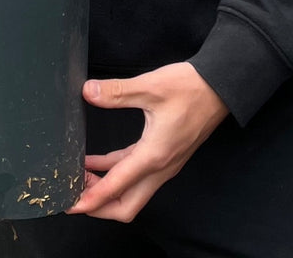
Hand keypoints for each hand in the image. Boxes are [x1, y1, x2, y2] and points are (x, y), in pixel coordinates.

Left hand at [67, 62, 228, 221]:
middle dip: (98, 206)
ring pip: (132, 192)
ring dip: (106, 189)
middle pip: (126, 205)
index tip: (70, 204)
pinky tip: (97, 161)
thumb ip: (117, 92)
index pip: (116, 188)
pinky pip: (136, 173)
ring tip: (78, 177)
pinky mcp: (165, 154)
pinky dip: (115, 172)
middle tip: (72, 193)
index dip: (90, 200)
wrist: (221, 87)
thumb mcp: (151, 86)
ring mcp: (164, 163)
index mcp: (153, 156)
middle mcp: (160, 167)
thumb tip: (89, 92)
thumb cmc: (190, 88)